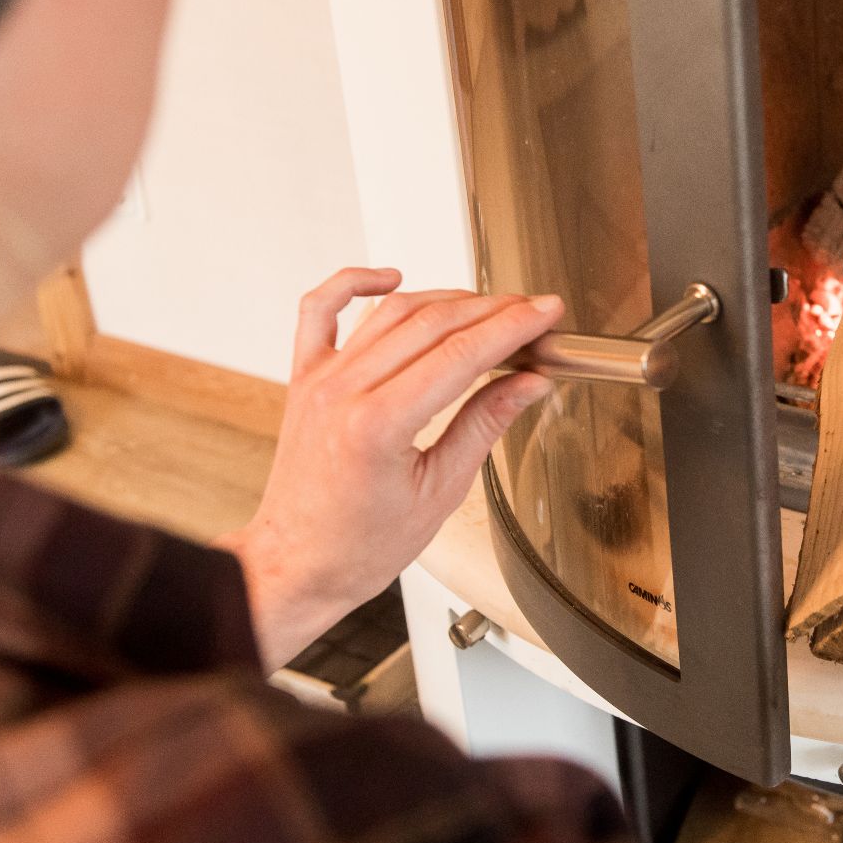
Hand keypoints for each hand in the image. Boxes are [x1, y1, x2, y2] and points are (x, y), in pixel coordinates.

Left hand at [219, 268, 564, 670]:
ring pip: (391, 311)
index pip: (461, 354)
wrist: (297, 564)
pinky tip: (391, 278)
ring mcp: (321, 379)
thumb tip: (527, 384)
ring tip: (489, 307)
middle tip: (532, 311)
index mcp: (379, 426)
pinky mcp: (305, 377)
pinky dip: (354, 282)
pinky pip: (321, 309)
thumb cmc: (359, 546)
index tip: (545, 314)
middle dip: (492, 310)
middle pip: (432, 323)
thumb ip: (484, 425)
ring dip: (447, 300)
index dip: (513, 327)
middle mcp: (344, 392)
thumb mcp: (440, 492)